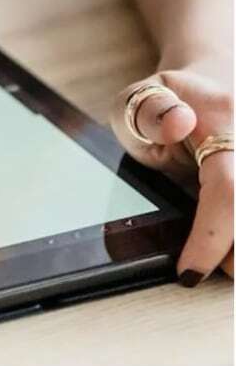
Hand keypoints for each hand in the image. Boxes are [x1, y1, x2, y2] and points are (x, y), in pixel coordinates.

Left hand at [109, 54, 232, 283]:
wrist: (210, 93)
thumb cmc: (167, 104)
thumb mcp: (139, 100)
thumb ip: (148, 112)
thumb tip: (177, 123)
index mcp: (226, 120)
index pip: (229, 191)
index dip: (211, 237)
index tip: (188, 272)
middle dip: (233, 257)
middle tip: (198, 266)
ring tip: (214, 252)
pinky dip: (235, 238)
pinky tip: (225, 243)